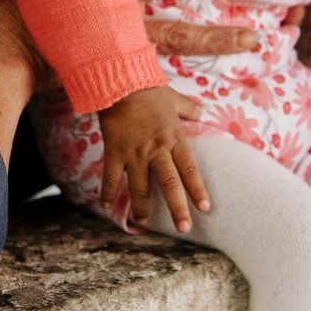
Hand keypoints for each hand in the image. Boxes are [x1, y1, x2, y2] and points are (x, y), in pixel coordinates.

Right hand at [98, 85, 211, 234]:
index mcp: (174, 137)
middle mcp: (156, 149)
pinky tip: (106, 206)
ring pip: (139, 186)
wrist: (119, 82)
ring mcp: (134, 153)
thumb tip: (201, 113)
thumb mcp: (174, 98)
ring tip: (144, 223)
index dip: (197, 189)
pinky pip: (110, 176)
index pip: (189, 169)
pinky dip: (107, 191)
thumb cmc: (148, 89)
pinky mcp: (114, 151)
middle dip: (177, 208)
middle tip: (183, 228)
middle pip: (169, 183)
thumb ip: (188, 109)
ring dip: (142, 207)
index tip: (204, 208)